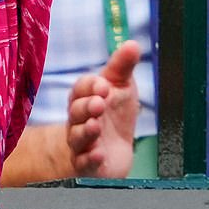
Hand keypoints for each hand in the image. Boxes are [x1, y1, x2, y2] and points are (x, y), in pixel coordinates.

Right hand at [66, 40, 140, 176]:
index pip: (80, 88)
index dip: (90, 86)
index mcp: (85, 98)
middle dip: (86, 107)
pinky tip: (99, 154)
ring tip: (96, 126)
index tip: (105, 86)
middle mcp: (78, 120)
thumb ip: (123, 67)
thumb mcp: (121, 87)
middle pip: (75, 112)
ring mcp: (81, 143)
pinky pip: (83, 162)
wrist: (111, 150)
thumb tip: (133, 43)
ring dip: (86, 131)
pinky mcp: (87, 165)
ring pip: (77, 137)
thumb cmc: (113, 113)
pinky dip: (89, 158)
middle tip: (100, 103)